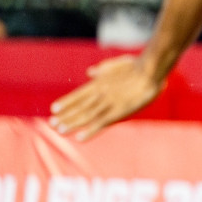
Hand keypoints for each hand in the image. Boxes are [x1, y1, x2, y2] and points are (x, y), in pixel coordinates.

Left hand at [49, 54, 164, 141]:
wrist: (150, 71)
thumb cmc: (136, 66)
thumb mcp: (116, 64)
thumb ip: (102, 69)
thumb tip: (89, 72)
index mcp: (99, 83)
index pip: (78, 94)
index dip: (66, 102)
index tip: (54, 109)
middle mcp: (100, 94)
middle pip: (79, 107)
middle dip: (65, 116)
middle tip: (52, 124)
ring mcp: (108, 103)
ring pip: (86, 116)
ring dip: (72, 123)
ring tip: (60, 130)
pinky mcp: (119, 112)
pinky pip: (101, 123)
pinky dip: (90, 131)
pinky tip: (80, 138)